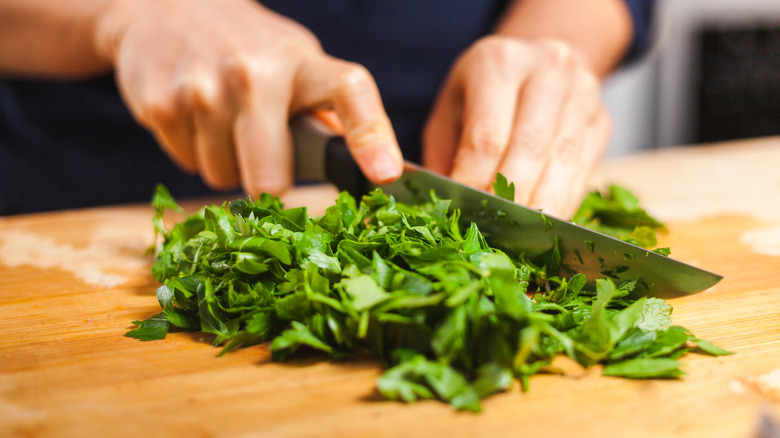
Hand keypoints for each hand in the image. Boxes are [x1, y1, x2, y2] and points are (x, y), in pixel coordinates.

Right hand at [94, 0, 402, 194]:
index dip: (372, 137)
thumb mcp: (296, 62)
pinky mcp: (162, 104)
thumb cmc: (248, 48)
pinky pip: (187, 164)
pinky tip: (194, 115)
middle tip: (265, 164)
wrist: (165, 8)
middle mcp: (256, 73)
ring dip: (226, 164)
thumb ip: (326, 110)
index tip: (386, 174)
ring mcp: (205, 89)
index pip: (349, 94)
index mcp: (304, 64)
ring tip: (223, 122)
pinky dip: (192, 151)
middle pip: (269, 178)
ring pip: (223, 178)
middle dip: (269, 187)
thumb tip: (373, 165)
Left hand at [422, 36, 610, 217]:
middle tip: (493, 231)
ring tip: (519, 237)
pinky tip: (544, 223)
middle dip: (510, 198)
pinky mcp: (602, 119)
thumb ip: (447, 154)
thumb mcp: (451, 109)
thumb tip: (446, 205)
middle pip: (530, 147)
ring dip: (540, 206)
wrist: (538, 60)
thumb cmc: (483, 91)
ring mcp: (582, 93)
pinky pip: (583, 170)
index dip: (476, 181)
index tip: (463, 212)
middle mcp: (547, 70)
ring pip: (562, 161)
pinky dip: (563, 202)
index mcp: (498, 63)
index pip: (487, 134)